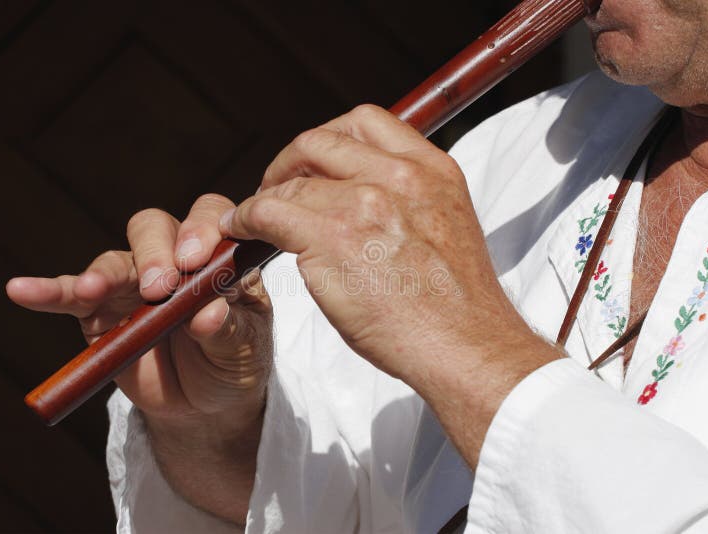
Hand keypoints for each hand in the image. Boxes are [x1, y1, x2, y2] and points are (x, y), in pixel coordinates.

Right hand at [6, 194, 272, 430]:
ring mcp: (134, 282)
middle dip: (155, 251)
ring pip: (115, 259)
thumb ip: (228, 328)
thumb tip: (209, 312)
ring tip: (92, 292)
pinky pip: (71, 296)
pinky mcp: (101, 311)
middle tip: (158, 287)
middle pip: (157, 228)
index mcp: (218, 258)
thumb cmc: (233, 364)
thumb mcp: (244, 349)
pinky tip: (22, 291)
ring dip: (103, 273)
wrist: (204, 406)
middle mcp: (174, 260)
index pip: (210, 221)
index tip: (196, 260)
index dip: (202, 230)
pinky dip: (48, 292)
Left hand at [220, 105, 559, 465]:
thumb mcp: (445, 227)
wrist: (465, 347)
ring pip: (290, 181)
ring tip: (255, 218)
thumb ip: (407, 201)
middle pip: (320, 141)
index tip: (313, 165)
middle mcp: (400, 176)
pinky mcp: (331, 237)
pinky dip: (246, 217)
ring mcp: (365, 203)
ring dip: (264, 196)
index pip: (365, 122)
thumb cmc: (454, 305)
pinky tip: (242, 231)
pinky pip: (268, 211)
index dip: (328, 140)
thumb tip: (358, 198)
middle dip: (290, 161)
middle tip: (276, 187)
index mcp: (432, 169)